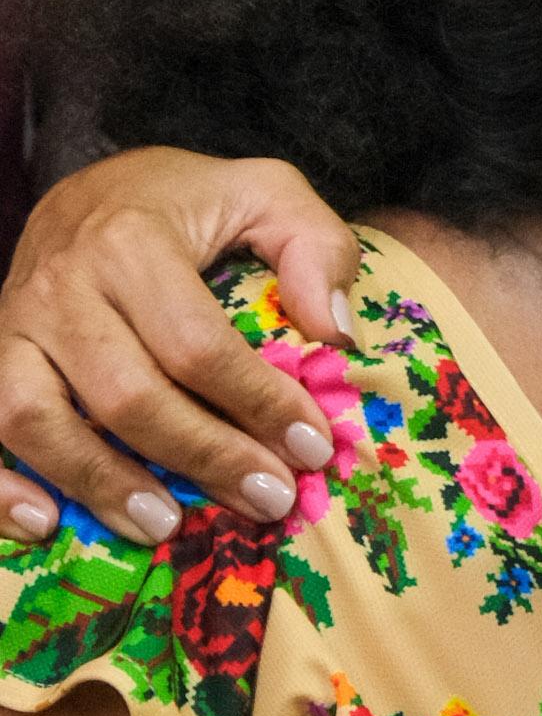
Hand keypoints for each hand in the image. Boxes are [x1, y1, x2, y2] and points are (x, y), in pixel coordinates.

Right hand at [0, 150, 359, 542]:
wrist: (92, 189)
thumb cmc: (187, 204)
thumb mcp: (267, 193)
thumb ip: (317, 247)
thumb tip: (334, 334)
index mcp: (132, 242)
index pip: (197, 344)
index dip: (258, 404)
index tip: (311, 448)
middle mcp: (61, 285)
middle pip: (125, 394)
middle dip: (203, 457)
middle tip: (268, 499)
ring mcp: (13, 324)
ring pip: (36, 419)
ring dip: (101, 483)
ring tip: (168, 526)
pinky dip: (1, 487)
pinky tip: (43, 524)